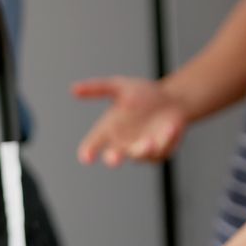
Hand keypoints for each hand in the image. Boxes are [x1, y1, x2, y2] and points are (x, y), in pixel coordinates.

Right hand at [73, 77, 187, 166]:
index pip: (94, 143)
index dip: (88, 151)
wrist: (173, 99)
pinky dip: (166, 140)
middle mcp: (123, 143)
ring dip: (142, 150)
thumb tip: (73, 89)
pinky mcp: (160, 152)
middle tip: (113, 158)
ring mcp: (141, 150)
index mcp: (109, 129)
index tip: (86, 157)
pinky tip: (171, 128)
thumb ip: (97, 88)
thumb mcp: (120, 86)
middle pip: (114, 156)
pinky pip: (162, 151)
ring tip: (148, 141)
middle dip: (114, 158)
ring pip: (140, 155)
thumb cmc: (144, 94)